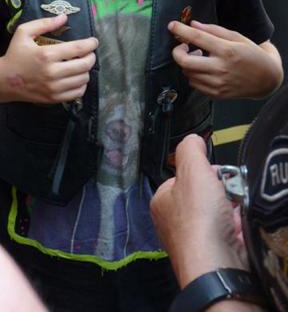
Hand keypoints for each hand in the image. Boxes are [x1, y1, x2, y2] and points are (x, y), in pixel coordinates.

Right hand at [0, 13, 97, 103]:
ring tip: (82, 64)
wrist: (3, 80)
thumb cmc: (14, 54)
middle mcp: (52, 72)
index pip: (79, 48)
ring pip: (83, 79)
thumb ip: (44, 23)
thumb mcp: (24, 32)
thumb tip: (64, 17)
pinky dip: (81, 84)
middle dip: (91, 57)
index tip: (94, 41)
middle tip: (89, 53)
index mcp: (47, 54)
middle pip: (84, 65)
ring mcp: (54, 87)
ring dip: (86, 70)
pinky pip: (77, 93)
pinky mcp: (54, 98)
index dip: (91, 44)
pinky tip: (77, 78)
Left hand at [151, 134, 247, 288]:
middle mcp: (174, 222)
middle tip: (229, 191)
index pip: (183, 178)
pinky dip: (237, 228)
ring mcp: (193, 240)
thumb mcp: (193, 170)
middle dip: (220, 191)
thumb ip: (191, 150)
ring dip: (231, 209)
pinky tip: (239, 226)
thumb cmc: (198, 219)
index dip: (202, 171)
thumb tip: (193, 139)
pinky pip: (228, 233)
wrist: (216, 263)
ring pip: (217, 214)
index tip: (215, 172)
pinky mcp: (212, 253)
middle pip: (202, 196)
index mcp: (162, 201)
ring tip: (236, 208)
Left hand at [168, 20, 281, 98]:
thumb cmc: (252, 55)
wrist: (266, 79)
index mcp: (227, 51)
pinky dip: (194, 74)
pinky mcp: (216, 94)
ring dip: (187, 63)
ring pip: (187, 73)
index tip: (172, 26)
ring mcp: (218, 84)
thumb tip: (193, 25)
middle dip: (177, 52)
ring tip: (199, 57)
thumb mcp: (237, 37)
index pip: (197, 38)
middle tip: (182, 46)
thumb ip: (213, 31)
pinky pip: (194, 84)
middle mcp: (220, 69)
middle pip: (184, 62)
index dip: (181, 30)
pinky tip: (204, 69)